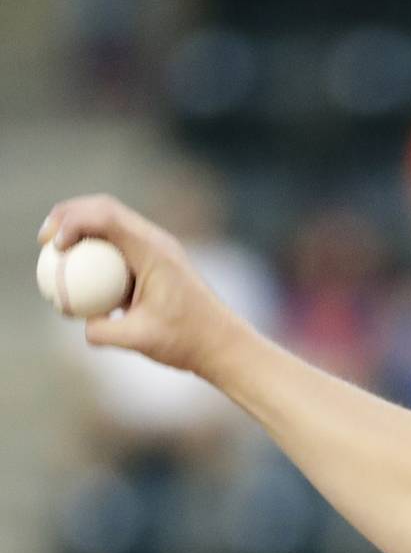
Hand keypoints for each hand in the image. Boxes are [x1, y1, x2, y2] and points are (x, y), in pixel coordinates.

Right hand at [39, 194, 249, 379]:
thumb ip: (104, 331)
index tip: (55, 247)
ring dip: (82, 227)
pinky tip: (81, 270)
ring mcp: (159, 248)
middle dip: (69, 216)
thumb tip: (81, 321)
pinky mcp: (157, 260)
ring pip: (113, 221)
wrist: (224, 344)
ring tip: (57, 249)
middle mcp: (158, 242)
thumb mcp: (140, 340)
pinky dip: (97, 247)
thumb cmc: (188, 342)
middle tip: (45, 240)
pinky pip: (121, 242)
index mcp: (155, 252)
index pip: (106, 218)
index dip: (73, 222)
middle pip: (105, 208)